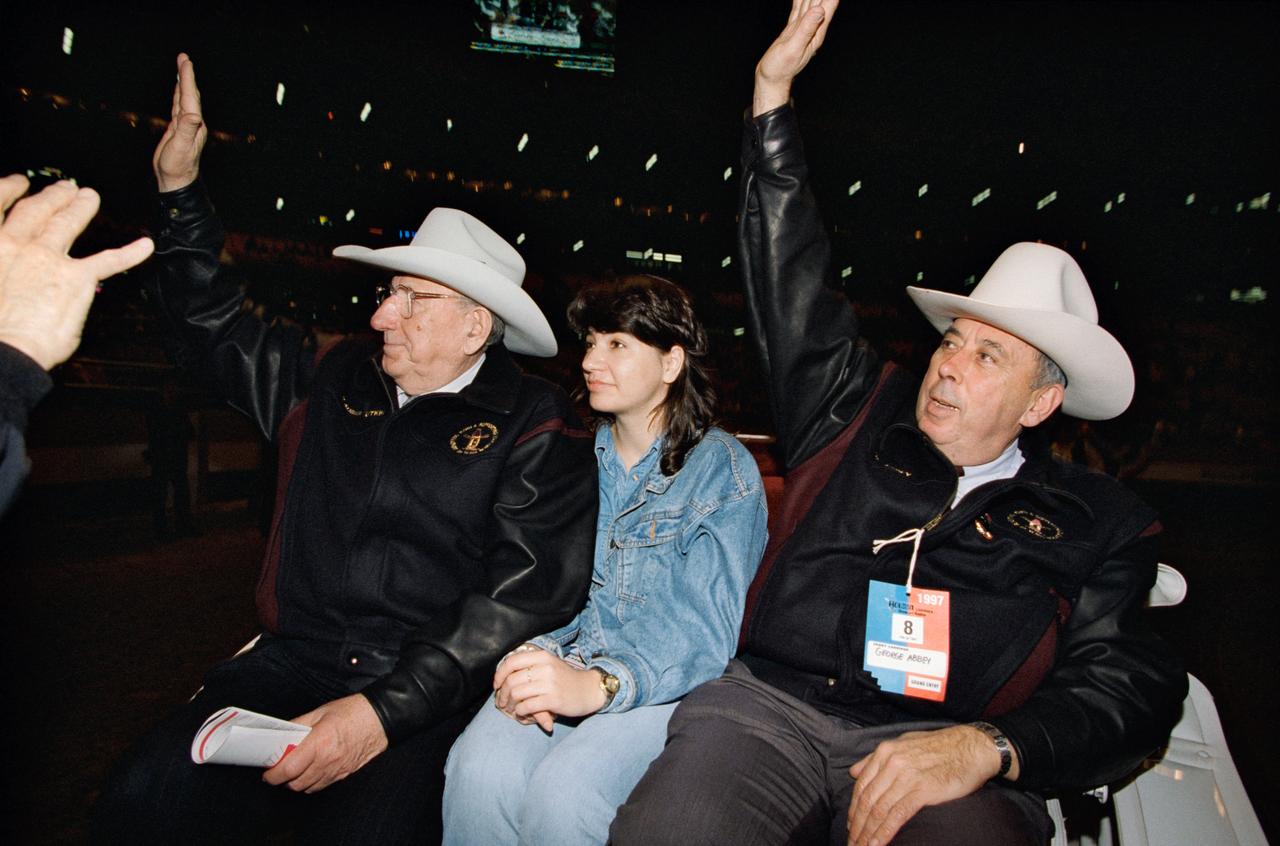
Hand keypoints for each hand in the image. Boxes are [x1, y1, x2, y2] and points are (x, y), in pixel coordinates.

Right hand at [0, 175, 153, 369]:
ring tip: (90, 197)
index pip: (0, 207)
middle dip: (53, 196)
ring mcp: (48, 258)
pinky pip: (109, 261)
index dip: (10, 191)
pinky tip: (145, 246)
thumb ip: (3, 272)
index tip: (19, 183)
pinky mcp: (76, 277)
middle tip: (65, 188)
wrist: (5, 348)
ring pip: (68, 222)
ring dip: (81, 207)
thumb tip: (13, 280)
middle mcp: (17, 246)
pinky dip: (130, 253)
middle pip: (37, 210)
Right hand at [153, 53, 207, 191]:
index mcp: (194, 124)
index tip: (185, 61)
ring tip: (182, 68)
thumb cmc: (177, 166)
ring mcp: (185, 126)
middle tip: (183, 58)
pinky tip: (177, 91)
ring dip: (183, 83)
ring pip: (184, 99)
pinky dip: (178, 96)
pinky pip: (178, 107)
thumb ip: (187, 129)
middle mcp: (192, 123)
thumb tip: (193, 114)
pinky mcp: (177, 130)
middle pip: (190, 94)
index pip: (190, 96)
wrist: (175, 181)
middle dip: (187, 75)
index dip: (187, 78)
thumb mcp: (181, 147)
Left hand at [262, 694, 388, 792]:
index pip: (288, 769)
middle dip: (282, 779)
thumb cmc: (353, 712)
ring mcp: (337, 771)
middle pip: (295, 783)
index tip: (267, 771)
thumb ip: (299, 724)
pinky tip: (311, 770)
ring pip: (307, 788)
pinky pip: (321, 787)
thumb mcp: (321, 711)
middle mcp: (327, 761)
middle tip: (279, 768)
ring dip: (296, 782)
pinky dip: (311, 783)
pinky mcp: (344, 775)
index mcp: (319, 743)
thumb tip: (281, 734)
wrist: (381, 719)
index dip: (273, 774)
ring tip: (295, 769)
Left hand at [492, 647, 606, 731]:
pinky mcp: (553, 700)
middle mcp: (545, 667)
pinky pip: (526, 706)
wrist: (589, 690)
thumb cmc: (565, 679)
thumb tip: (503, 676)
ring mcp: (550, 683)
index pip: (512, 661)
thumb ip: (529, 666)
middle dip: (502, 694)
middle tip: (501, 702)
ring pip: (516, 693)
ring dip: (509, 704)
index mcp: (542, 656)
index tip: (497, 685)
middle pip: (511, 680)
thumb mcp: (549, 665)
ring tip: (511, 709)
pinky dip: (520, 711)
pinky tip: (522, 713)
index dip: (499, 674)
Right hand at [754, 0, 839, 115]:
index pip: (828, 4)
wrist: (770, 78)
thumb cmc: (780, 69)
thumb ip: (806, 29)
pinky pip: (799, 7)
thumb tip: (819, 10)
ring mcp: (804, 27)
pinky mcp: (794, 28)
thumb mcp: (793, 49)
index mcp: (816, 32)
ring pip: (811, 0)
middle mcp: (813, 27)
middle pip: (821, 0)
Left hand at [845, 724, 1009, 845]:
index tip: (851, 827)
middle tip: (852, 843)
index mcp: (885, 752)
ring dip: (868, 833)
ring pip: (879, 810)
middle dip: (857, 826)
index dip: (853, 810)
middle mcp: (892, 763)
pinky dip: (884, 832)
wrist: (971, 747)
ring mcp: (907, 776)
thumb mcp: (903, 743)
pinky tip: (877, 844)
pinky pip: (897, 815)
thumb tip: (854, 771)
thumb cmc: (939, 747)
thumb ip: (876, 758)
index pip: (861, 786)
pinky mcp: (923, 790)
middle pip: (867, 801)